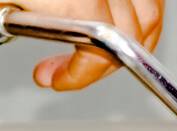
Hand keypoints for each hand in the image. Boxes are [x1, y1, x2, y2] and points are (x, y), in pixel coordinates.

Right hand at [0, 1, 163, 89]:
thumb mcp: (35, 0)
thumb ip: (70, 6)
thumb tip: (99, 31)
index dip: (139, 25)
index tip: (115, 53)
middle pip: (142, 5)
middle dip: (126, 50)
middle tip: (90, 71)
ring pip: (122, 26)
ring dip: (98, 67)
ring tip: (64, 76)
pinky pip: (91, 37)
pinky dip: (80, 71)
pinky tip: (54, 77)